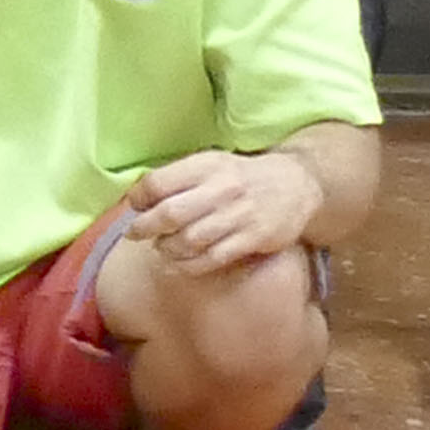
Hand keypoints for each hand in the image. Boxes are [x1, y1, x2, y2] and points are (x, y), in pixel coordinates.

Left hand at [125, 146, 322, 272]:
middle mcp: (222, 189)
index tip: (134, 207)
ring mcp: (239, 215)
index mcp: (206, 166)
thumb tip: (137, 198)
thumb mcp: (210, 163)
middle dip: (146, 227)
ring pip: (190, 240)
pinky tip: (179, 264)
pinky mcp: (254, 238)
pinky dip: (190, 265)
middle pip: (171, 214)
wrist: (295, 185)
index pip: (159, 183)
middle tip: (135, 234)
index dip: (139, 198)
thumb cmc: (241, 176)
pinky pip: (213, 258)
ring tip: (162, 248)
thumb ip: (177, 178)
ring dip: (167, 248)